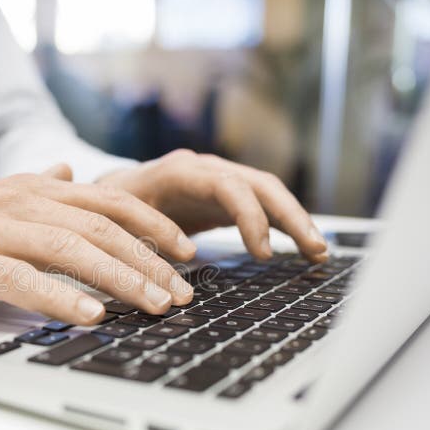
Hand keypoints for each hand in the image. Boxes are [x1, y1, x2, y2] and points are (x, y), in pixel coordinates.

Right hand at [0, 164, 195, 324]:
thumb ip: (34, 188)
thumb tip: (69, 173)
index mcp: (28, 188)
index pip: (106, 199)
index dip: (151, 224)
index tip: (185, 251)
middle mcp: (16, 200)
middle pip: (99, 227)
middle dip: (149, 260)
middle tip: (183, 291)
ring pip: (71, 249)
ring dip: (120, 278)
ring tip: (155, 304)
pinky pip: (22, 278)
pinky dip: (61, 296)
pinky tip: (93, 313)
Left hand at [98, 149, 328, 261]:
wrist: (111, 194)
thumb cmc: (112, 209)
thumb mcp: (119, 220)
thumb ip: (142, 234)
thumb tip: (173, 261)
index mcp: (179, 172)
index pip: (226, 186)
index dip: (249, 217)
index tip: (261, 254)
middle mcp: (206, 169)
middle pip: (259, 185)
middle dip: (290, 216)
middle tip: (313, 249)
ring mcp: (220, 179)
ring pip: (268, 193)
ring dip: (296, 220)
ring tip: (319, 252)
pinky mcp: (227, 196)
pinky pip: (263, 206)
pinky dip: (285, 225)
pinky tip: (306, 248)